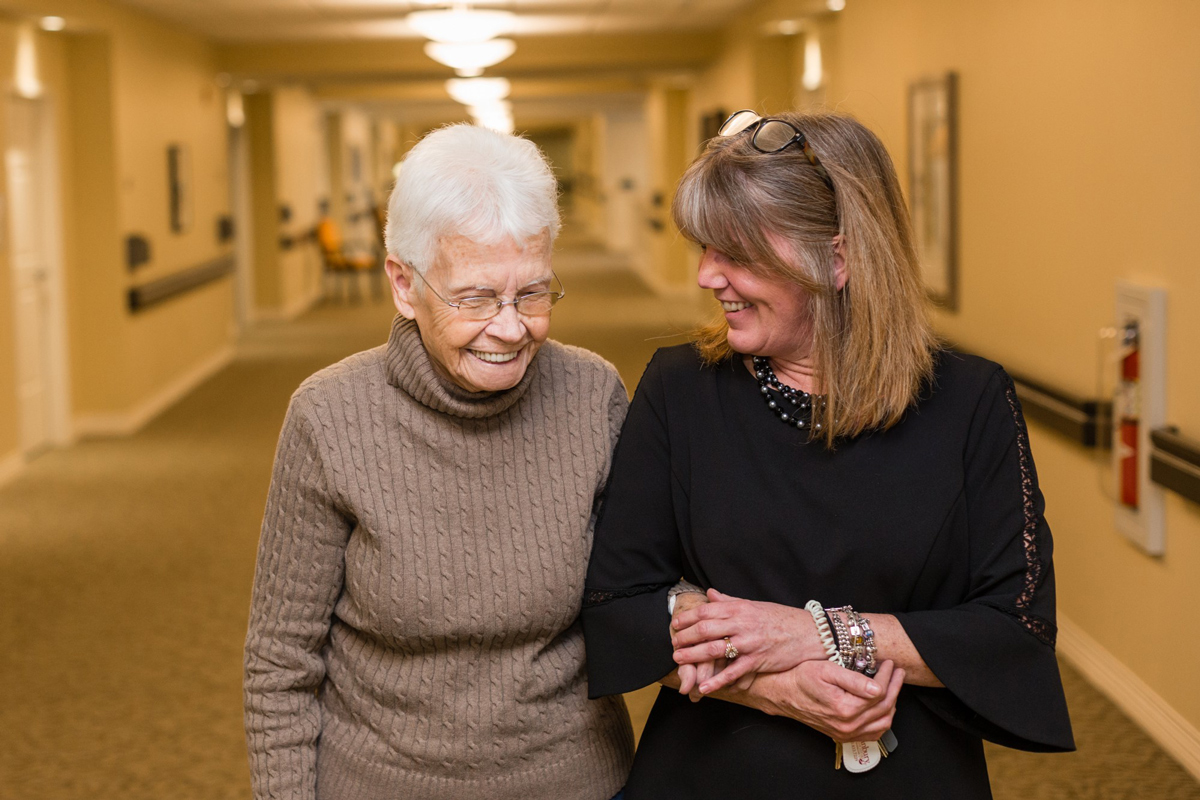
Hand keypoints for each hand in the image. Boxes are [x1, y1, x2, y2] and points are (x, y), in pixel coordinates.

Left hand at [671, 589, 825, 693]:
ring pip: (714, 649)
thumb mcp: (754, 605)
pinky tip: (704, 687)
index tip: (675, 625)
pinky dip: (718, 681)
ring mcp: (749, 643)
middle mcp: (742, 623)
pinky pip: (734, 672)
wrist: (810, 633)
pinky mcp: (757, 660)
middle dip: (685, 637)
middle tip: (673, 644)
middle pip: (705, 629)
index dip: (687, 618)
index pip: (706, 611)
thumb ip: (729, 601)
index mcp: (740, 608)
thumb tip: (709, 593)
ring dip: (693, 655)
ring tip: (679, 660)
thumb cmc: (781, 618)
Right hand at [742, 659, 903, 742]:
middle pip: (885, 708)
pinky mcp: (842, 735)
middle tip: (897, 671)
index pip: (879, 692)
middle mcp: (847, 725)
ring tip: (893, 686)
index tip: (889, 663)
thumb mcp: (826, 670)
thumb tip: (877, 688)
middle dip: (895, 687)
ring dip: (893, 704)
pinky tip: (883, 707)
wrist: (783, 694)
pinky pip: (873, 734)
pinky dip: (883, 721)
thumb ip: (853, 680)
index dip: (887, 676)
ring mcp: (845, 733)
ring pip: (883, 723)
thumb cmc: (801, 678)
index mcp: (845, 708)